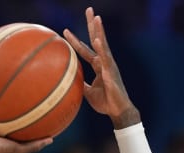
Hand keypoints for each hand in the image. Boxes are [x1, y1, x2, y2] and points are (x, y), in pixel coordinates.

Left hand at [63, 8, 140, 128]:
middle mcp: (104, 62)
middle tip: (89, 9)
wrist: (118, 111)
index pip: (85, 50)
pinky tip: (98, 40)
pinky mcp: (112, 72)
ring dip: (99, 31)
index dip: (75, 41)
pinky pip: (106, 59)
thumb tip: (69, 82)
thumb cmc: (105, 102)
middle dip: (92, 24)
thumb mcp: (88, 93)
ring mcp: (109, 65)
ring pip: (103, 45)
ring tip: (96, 18)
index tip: (65, 30)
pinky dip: (101, 49)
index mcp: (98, 66)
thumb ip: (81, 84)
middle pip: (97, 39)